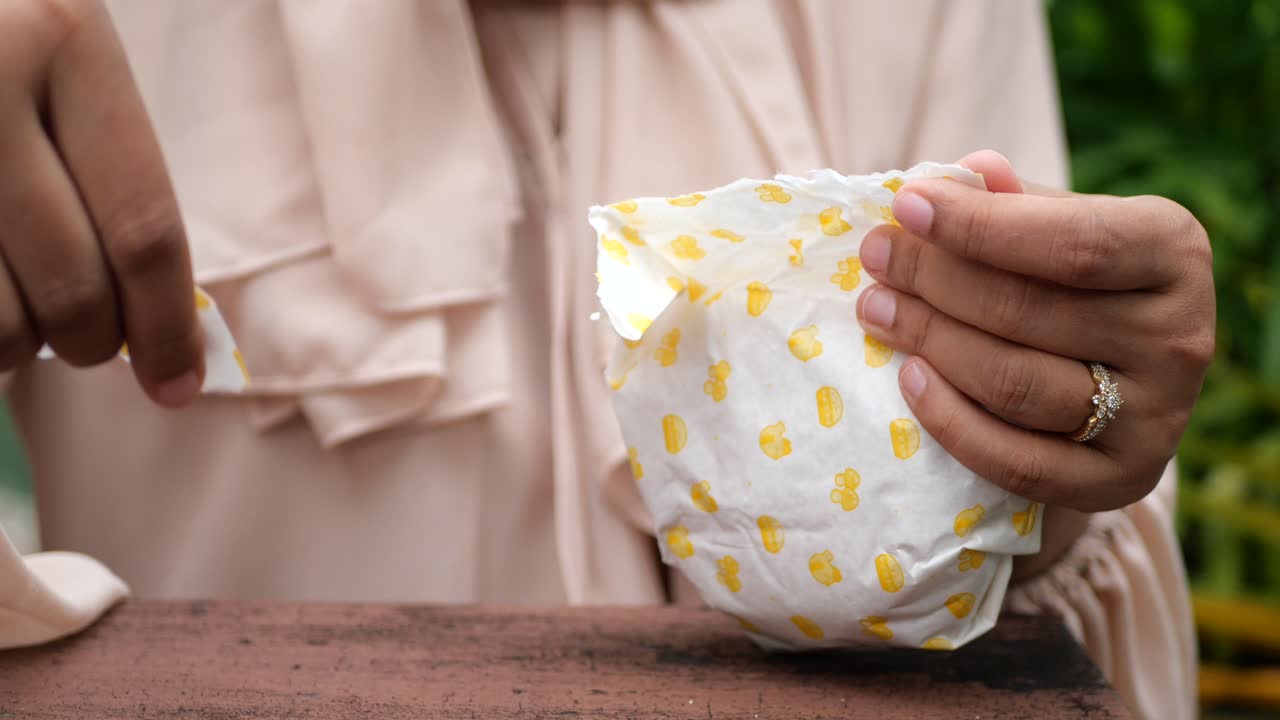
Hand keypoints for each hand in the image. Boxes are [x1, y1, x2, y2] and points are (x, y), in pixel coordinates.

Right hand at [0, 1, 201, 404]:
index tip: (179, 386)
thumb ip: (104, 169)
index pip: (144, 226)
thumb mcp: (57, 58)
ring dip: (14, 348)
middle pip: (74, 286)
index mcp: (68, 41)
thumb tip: (161, 319)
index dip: (167, 327)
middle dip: (93, 342)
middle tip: (90, 342)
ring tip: (18, 316)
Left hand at [856, 150, 1214, 511]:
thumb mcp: (1058, 226)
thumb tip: (963, 173)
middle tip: (875, 258)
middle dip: (934, 279)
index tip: (906, 205)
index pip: (1072, 243)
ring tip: (876, 308)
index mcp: (1174, 252)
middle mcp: (1180, 337)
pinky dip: (951, 420)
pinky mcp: (1119, 483)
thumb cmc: (1074, 281)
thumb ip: (1012, 203)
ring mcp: (1155, 418)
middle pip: (1029, 311)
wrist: (1123, 382)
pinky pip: (1016, 462)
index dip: (980, 227)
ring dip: (930, 341)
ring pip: (1015, 384)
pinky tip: (908, 376)